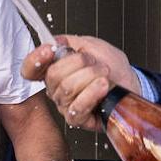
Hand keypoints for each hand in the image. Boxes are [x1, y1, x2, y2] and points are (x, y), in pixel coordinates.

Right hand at [22, 35, 138, 131]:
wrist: (130, 83)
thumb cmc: (112, 67)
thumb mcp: (92, 45)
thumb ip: (70, 42)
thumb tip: (54, 41)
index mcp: (56, 68)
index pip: (30, 69)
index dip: (35, 60)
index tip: (50, 50)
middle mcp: (56, 88)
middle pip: (53, 75)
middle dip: (80, 63)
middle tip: (97, 63)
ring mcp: (65, 104)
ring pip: (67, 89)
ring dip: (91, 77)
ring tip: (104, 75)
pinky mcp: (77, 119)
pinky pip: (76, 107)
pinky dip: (92, 94)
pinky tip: (102, 88)